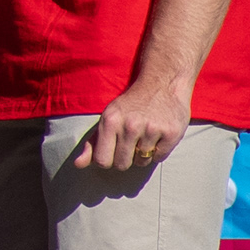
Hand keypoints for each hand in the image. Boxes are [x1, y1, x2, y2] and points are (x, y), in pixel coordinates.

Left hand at [72, 77, 193, 175]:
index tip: (112, 151)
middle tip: (130, 142)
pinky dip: (158, 151)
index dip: (107, 160)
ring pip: (141, 162)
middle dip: (125, 158)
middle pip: (121, 165)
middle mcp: (130, 126)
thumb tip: (78, 165)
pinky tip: (158, 134)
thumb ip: (92, 143)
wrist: (162, 84)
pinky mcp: (171, 133)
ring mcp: (152, 129)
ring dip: (143, 154)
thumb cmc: (130, 105)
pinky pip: (159, 158)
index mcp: (110, 121)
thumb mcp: (107, 118)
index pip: (102, 161)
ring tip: (145, 135)